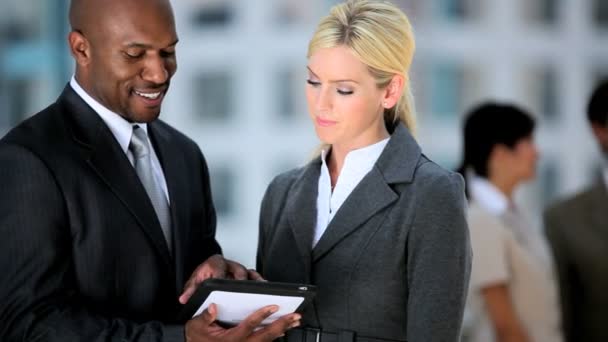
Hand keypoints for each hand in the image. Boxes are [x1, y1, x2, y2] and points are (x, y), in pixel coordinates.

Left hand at [179, 255, 263, 303]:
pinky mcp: (245, 275)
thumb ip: (190, 290)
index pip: (219, 268)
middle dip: (240, 280)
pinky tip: (262, 289)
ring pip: (248, 272)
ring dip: (253, 281)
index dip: (221, 276)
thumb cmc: (203, 277)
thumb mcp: (194, 283)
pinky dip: (258, 282)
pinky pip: (254, 276)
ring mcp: (237, 269)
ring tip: (258, 290)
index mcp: (215, 263)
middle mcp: (228, 264)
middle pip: (238, 270)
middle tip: (241, 291)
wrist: (207, 275)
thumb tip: (184, 299)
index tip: (222, 284)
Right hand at [184, 303, 300, 341]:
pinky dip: (276, 335)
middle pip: (265, 335)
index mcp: (230, 339)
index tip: (273, 306)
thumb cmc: (198, 336)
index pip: (249, 326)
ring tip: (294, 321)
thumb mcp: (197, 325)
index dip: (261, 315)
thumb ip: (206, 317)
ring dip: (282, 330)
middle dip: (281, 325)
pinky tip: (284, 329)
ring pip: (268, 340)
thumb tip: (213, 307)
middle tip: (294, 316)